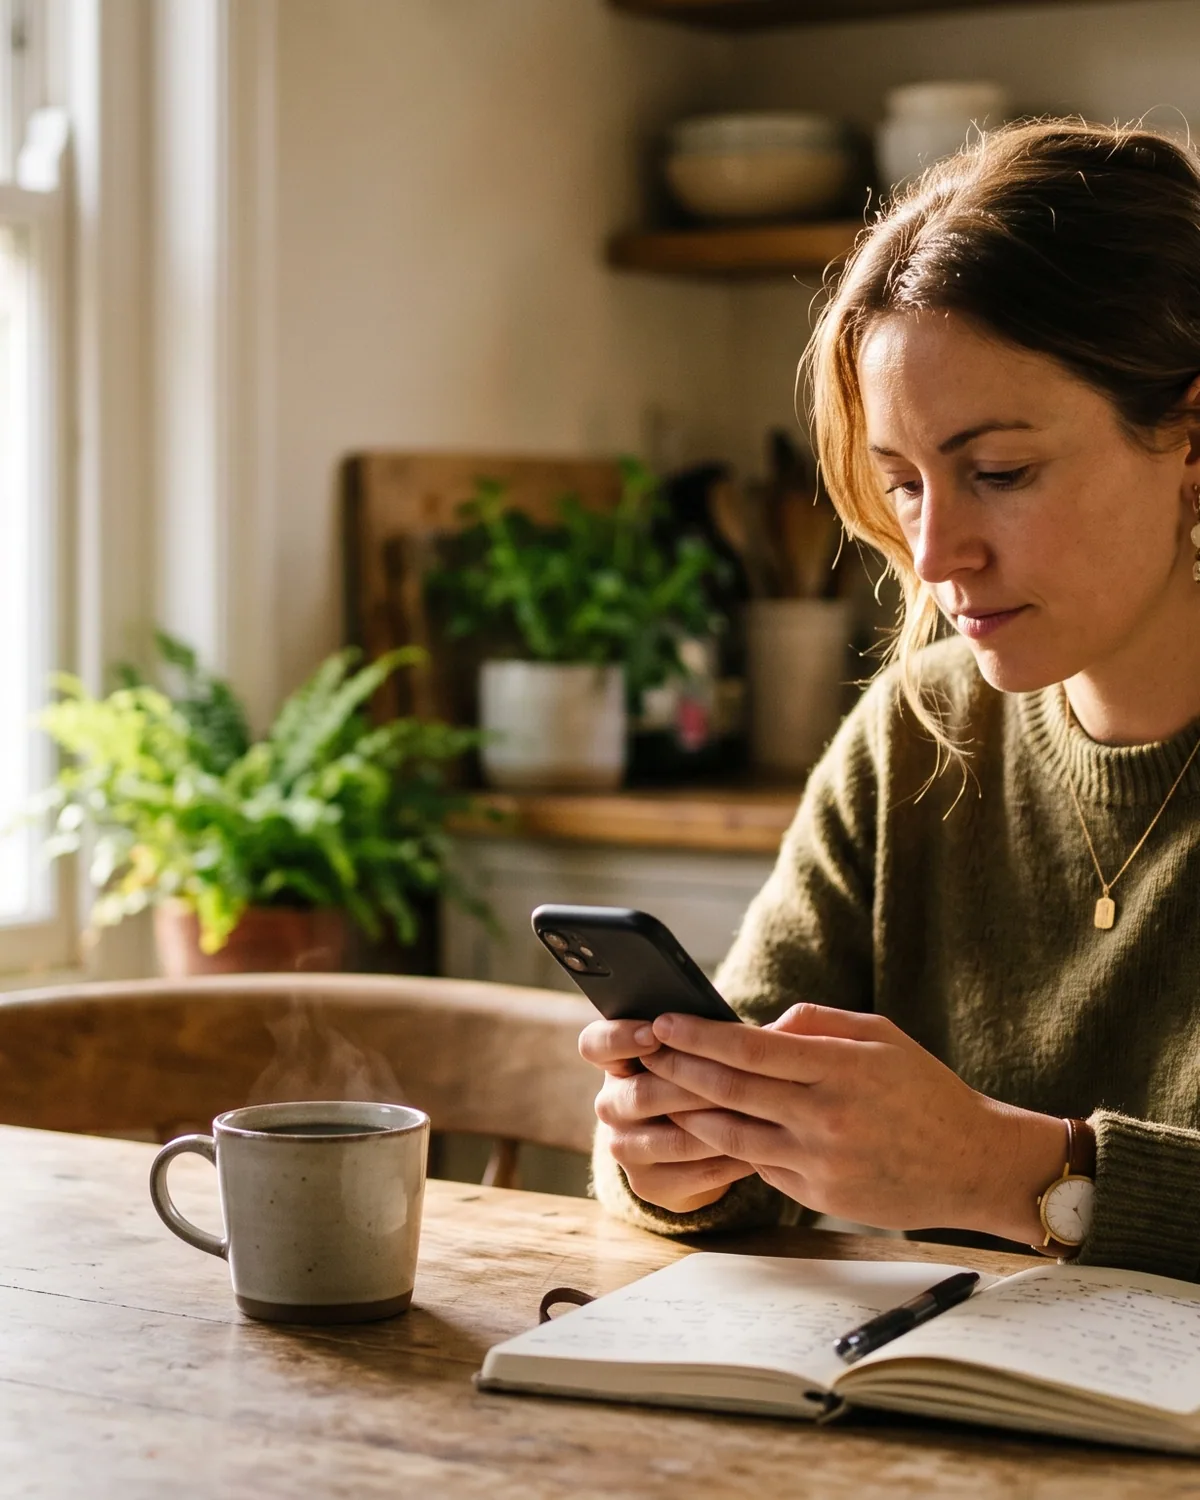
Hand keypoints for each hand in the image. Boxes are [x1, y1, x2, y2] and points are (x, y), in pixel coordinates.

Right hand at [579, 1018, 756, 1214]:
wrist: (697, 1145)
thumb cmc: (707, 1078)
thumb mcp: (702, 1049)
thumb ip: (723, 1032)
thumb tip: (784, 1025)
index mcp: (615, 1060)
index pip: (595, 1043)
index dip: (620, 1037)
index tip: (656, 1032)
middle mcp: (610, 1103)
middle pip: (639, 1093)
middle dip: (689, 1085)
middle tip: (732, 1077)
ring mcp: (624, 1147)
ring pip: (670, 1138)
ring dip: (715, 1126)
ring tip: (758, 1115)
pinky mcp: (647, 1184)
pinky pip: (690, 1173)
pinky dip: (728, 1160)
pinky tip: (762, 1147)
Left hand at [641, 1004, 1065, 1239]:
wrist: (973, 1164)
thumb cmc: (926, 1090)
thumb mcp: (881, 1037)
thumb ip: (817, 1023)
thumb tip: (760, 1027)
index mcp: (841, 1069)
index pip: (751, 1049)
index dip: (700, 1036)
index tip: (665, 1021)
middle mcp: (826, 1117)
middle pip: (731, 1091)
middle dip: (678, 1069)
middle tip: (642, 1052)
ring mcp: (820, 1162)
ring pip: (732, 1135)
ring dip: (687, 1112)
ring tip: (656, 1091)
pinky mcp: (818, 1197)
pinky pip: (759, 1166)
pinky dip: (728, 1145)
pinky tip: (702, 1128)